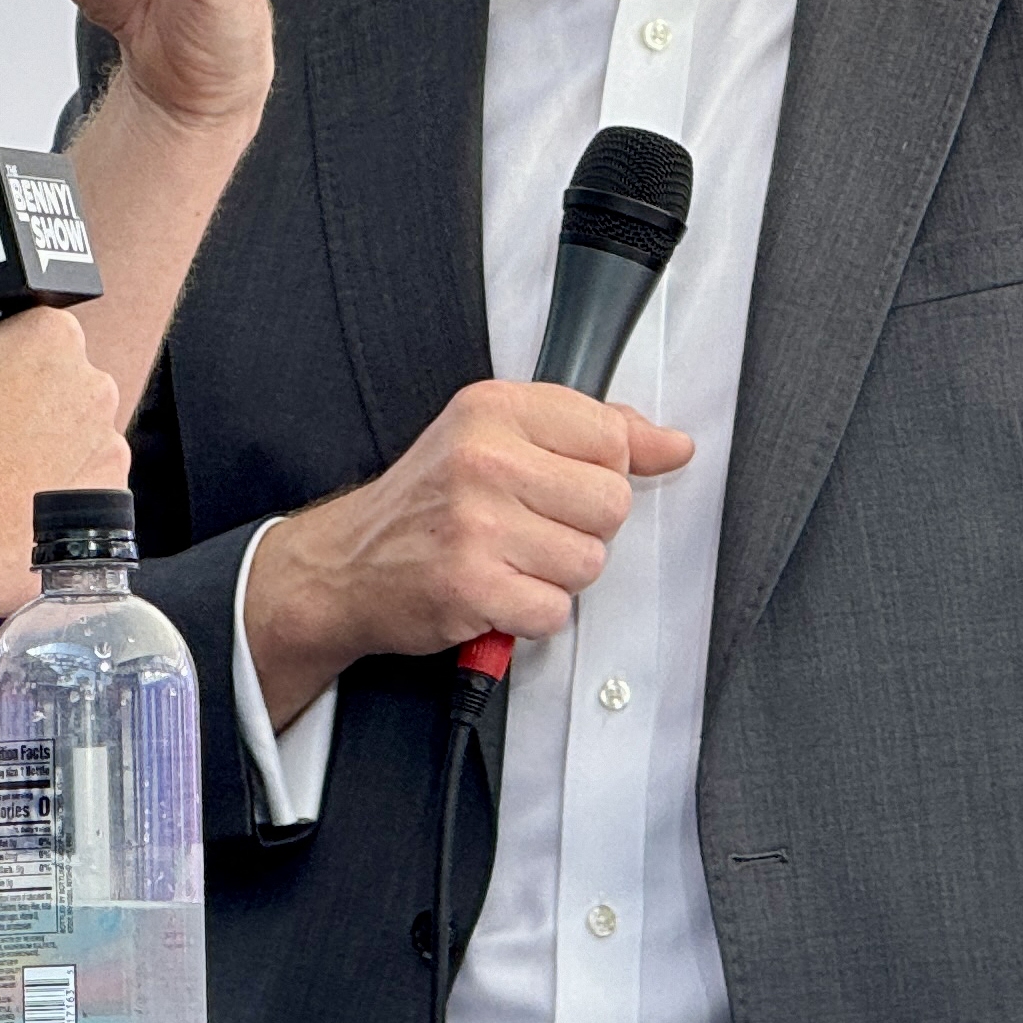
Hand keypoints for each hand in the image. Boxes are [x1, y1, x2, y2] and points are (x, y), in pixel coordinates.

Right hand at [0, 308, 128, 617]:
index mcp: (49, 336)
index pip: (27, 331)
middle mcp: (92, 385)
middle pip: (56, 385)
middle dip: (21, 404)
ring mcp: (107, 445)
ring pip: (72, 439)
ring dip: (40, 451)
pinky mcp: (107, 501)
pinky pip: (81, 490)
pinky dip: (52, 496)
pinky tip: (11, 506)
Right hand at [244, 380, 693, 726]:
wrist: (348, 564)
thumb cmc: (429, 501)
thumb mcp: (498, 436)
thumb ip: (591, 432)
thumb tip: (674, 445)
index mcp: (493, 408)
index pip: (611, 436)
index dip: (601, 471)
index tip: (563, 486)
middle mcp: (483, 458)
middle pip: (611, 503)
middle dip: (582, 528)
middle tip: (530, 528)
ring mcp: (475, 523)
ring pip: (589, 562)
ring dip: (557, 576)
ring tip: (510, 560)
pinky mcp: (471, 586)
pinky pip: (555, 611)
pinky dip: (531, 614)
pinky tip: (497, 591)